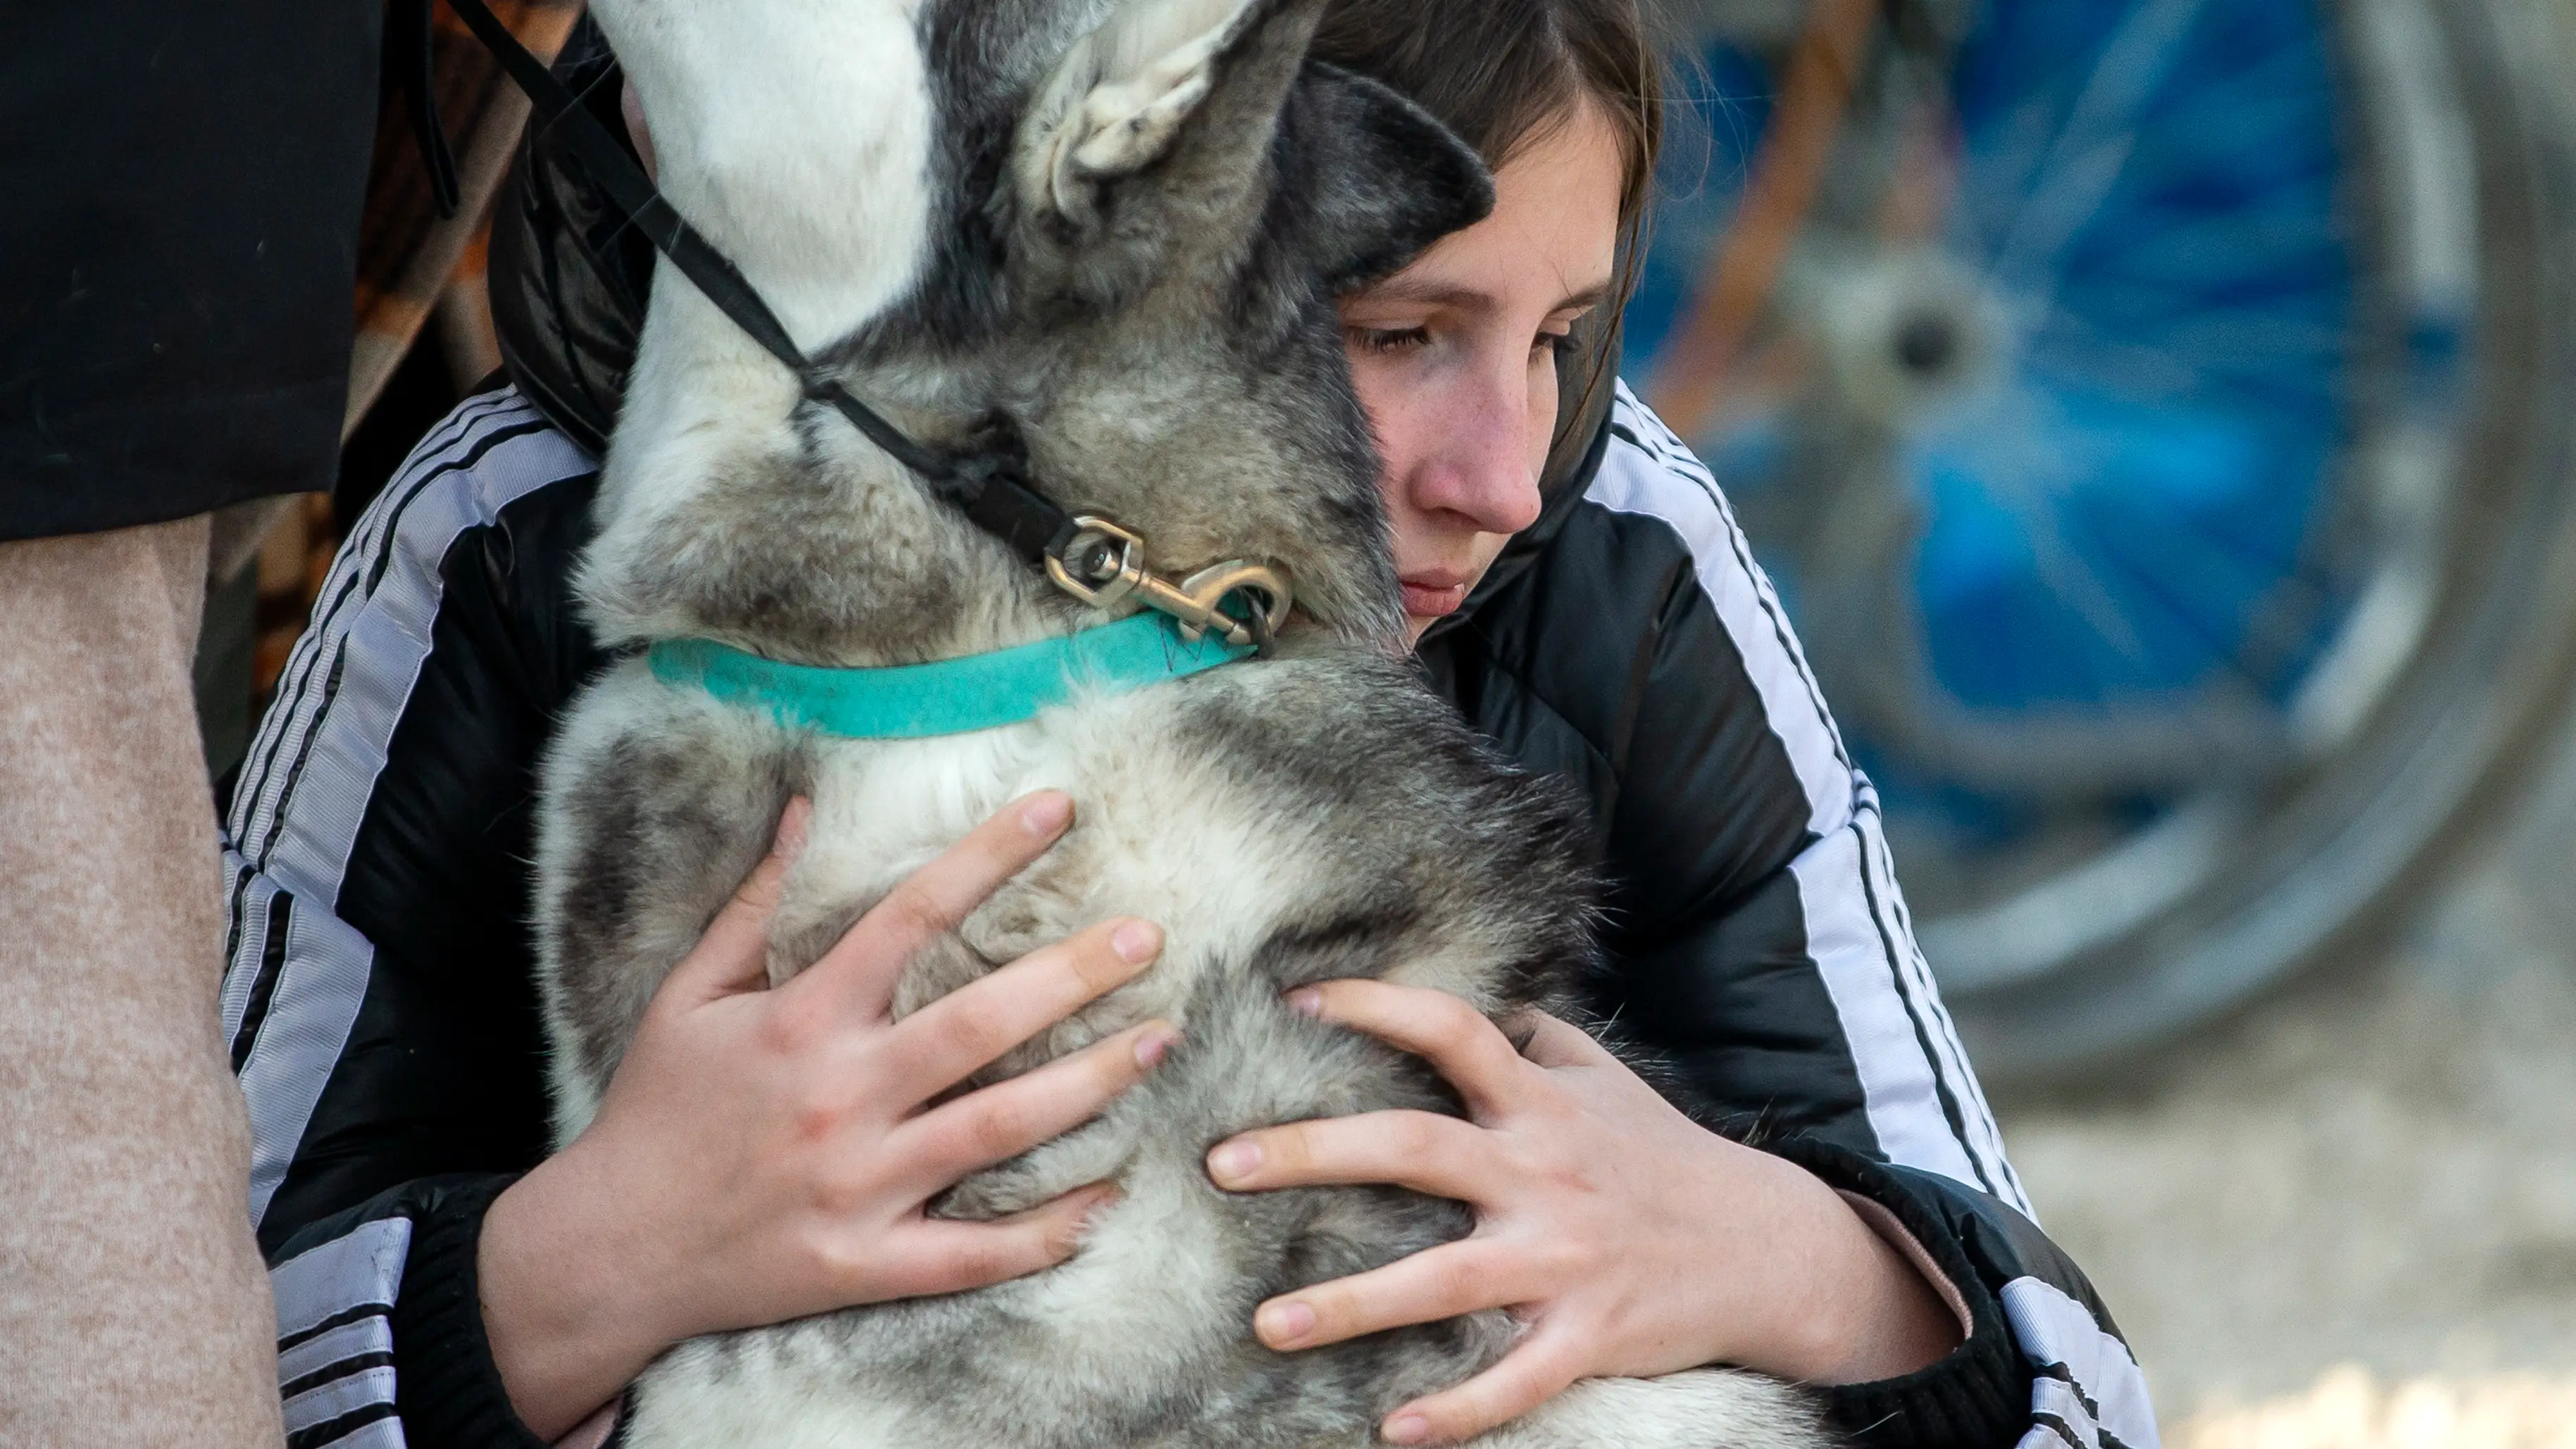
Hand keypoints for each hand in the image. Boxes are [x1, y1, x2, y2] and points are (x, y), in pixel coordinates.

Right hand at [480, 792, 1175, 1438]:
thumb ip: (757, 905)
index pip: (910, 917)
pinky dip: (1049, 1230)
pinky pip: (977, 1252)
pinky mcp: (866, 1263)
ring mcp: (858, 1185)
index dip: (988, 854)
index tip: (1058, 807)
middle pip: (980, 1022)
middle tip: (1147, 936)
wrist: (606, 1250)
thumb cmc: (655, 1112)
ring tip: (1161, 1039)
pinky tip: (1111, 1195)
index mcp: (800, 1020)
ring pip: (999, 1128)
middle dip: (1073, 974)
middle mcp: (839, 1096)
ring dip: (1091, 1083)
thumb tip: (806, 812)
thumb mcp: (690, 996)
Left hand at [1203, 980, 1960, 1444]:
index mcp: (1542, 1104)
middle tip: (1220, 1165)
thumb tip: (1478, 996)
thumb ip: (1537, 1038)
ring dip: (1348, 1305)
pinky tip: (1391, 1432)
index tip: (1296, 1000)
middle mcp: (1543, 1172)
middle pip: (1415, 1148)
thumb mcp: (1609, 1081)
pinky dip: (1454, 1411)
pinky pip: (1512, 1381)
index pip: (1453, 1030)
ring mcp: (1564, 1259)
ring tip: (1266, 1324)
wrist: (1768, 1248)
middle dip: (1313, 1153)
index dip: (1377, 1006)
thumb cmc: (1667, 1158)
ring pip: (1442, 1280)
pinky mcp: (1589, 1336)